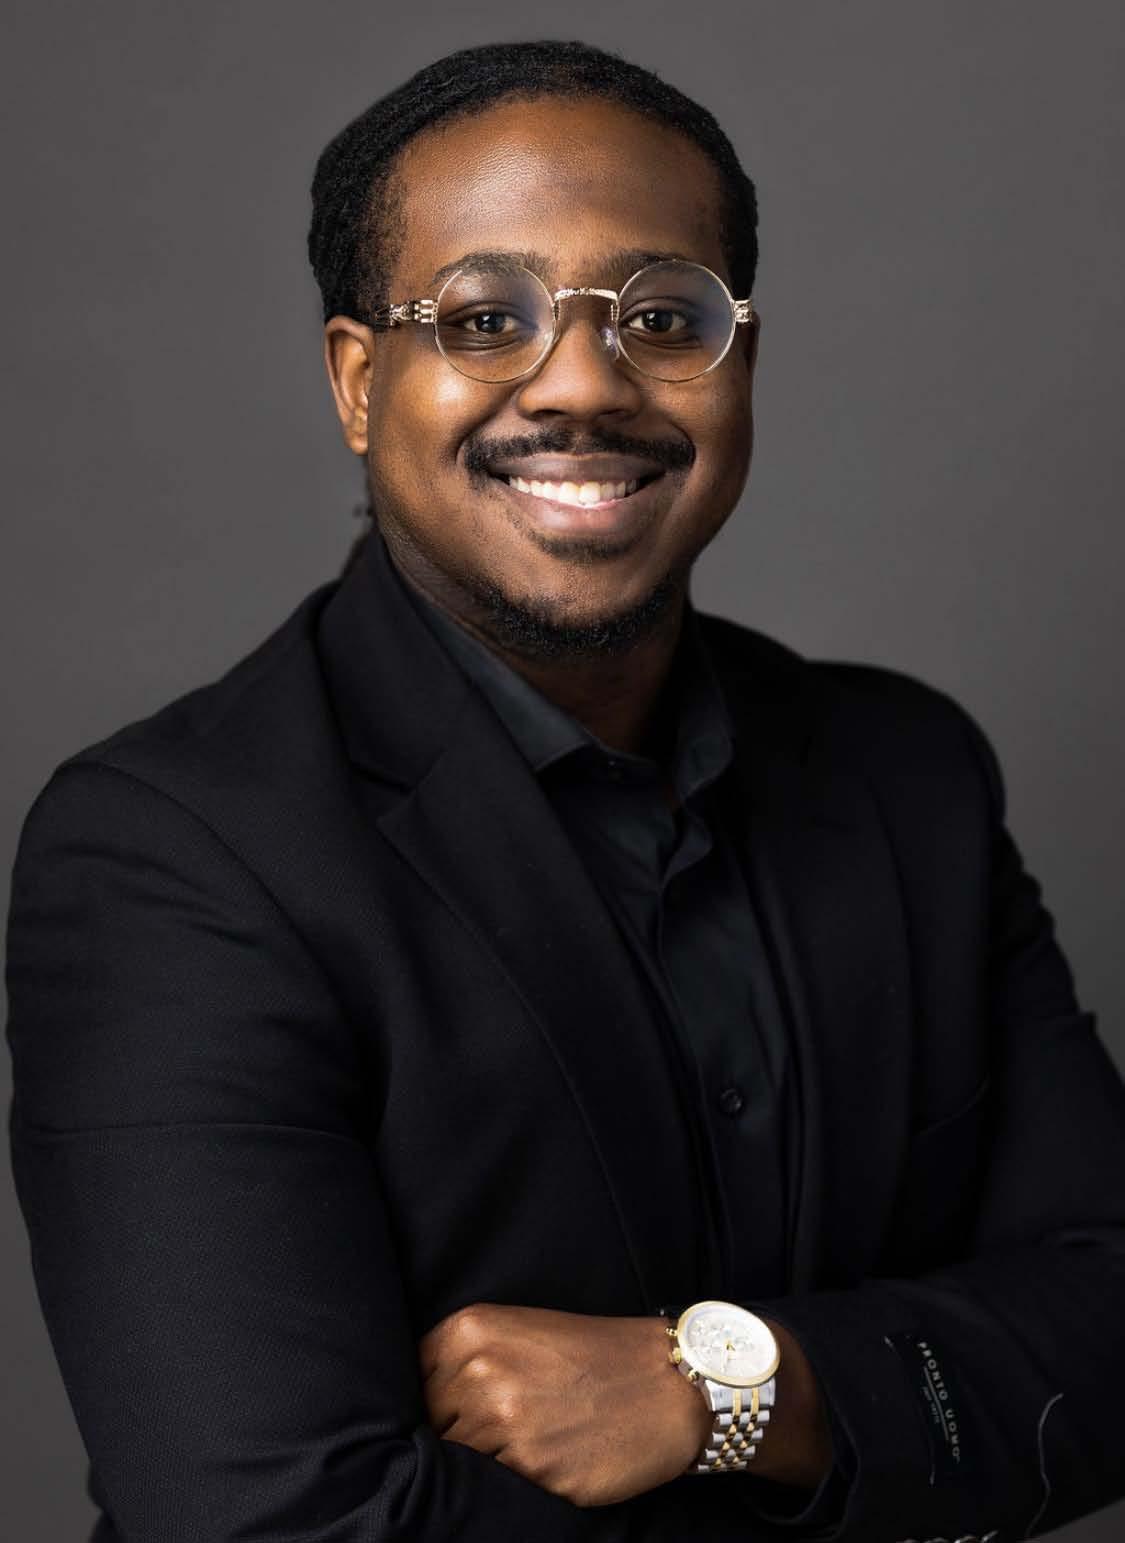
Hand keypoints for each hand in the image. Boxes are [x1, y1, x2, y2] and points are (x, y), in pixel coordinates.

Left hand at [418, 1303, 710, 1506]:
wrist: (667, 1381)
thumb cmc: (593, 1358)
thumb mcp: (518, 1334)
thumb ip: (463, 1363)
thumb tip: (419, 1412)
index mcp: (469, 1330)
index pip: (409, 1383)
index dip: (427, 1407)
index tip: (447, 1417)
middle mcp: (478, 1371)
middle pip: (427, 1427)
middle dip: (451, 1439)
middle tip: (492, 1437)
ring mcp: (502, 1420)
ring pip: (454, 1463)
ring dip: (477, 1467)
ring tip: (519, 1450)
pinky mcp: (530, 1466)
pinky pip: (490, 1488)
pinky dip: (506, 1484)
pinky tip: (538, 1465)